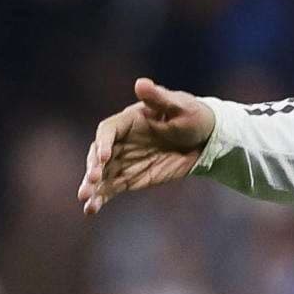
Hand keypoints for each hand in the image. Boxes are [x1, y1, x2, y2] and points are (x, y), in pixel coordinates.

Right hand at [78, 78, 215, 215]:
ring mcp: (123, 160)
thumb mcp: (180, 105)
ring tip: (86, 200)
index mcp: (128, 120)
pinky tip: (91, 210)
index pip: (107, 131)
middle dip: (94, 168)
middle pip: (98, 154)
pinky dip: (101, 198)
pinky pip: (111, 188)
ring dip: (92, 187)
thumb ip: (159, 98)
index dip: (103, 143)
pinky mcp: (130, 177)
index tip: (105, 157)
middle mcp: (120, 141)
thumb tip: (141, 83)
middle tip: (92, 181)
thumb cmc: (193, 116)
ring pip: (101, 174)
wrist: (207, 139)